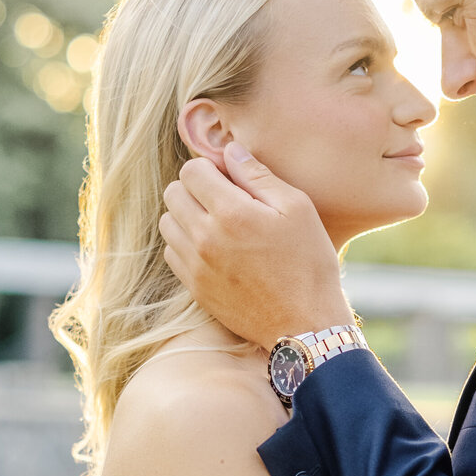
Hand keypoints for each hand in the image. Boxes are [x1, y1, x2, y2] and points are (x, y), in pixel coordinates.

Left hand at [159, 148, 352, 346]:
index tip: (231, 178)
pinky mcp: (194, 287)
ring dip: (187, 215)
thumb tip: (230, 151)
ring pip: (168, 222)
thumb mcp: (297, 208)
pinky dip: (185, 243)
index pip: (191, 170)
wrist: (305, 324)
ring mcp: (196, 265)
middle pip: (173, 193)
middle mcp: (205, 238)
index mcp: (231, 213)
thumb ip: (259, 175)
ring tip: (217, 224)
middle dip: (196, 188)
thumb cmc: (308, 264)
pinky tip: (213, 248)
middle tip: (225, 199)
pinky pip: (172, 252)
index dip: (211, 167)